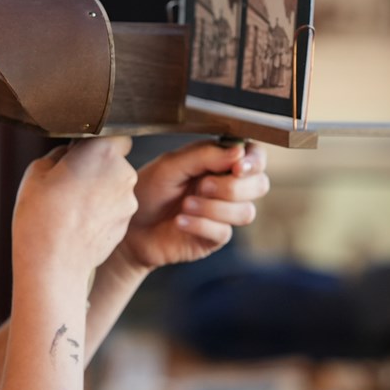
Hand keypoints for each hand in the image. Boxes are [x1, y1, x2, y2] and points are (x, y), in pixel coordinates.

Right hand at [12, 137, 138, 277]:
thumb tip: (70, 153)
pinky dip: (101, 212)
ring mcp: (128, 201)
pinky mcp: (126, 224)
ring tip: (70, 207)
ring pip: (115, 187)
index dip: (96, 143)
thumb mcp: (37, 170)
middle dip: (97, 168)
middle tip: (68, 182)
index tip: (79, 153)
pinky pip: (114, 209)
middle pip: (115, 162)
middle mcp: (124, 173)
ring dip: (99, 192)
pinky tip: (78, 223)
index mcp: (103, 152)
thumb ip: (61, 155)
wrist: (53, 263)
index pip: (114, 135)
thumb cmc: (42, 215)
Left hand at [113, 139, 268, 273]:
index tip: (237, 166)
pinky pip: (224, 232)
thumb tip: (239, 151)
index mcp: (219, 163)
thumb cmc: (147, 191)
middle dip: (232, 187)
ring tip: (185, 205)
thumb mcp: (171, 165)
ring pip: (246, 212)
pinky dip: (201, 224)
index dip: (253, 161)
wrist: (129, 227)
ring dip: (214, 208)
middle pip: (259, 185)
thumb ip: (204, 155)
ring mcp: (223, 214)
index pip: (254, 157)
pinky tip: (180, 221)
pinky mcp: (215, 238)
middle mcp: (227, 187)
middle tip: (203, 186)